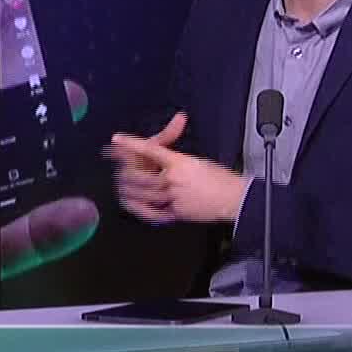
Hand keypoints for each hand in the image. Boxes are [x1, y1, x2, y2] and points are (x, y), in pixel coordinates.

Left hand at [106, 113, 246, 224]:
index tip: (117, 139)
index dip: (131, 144)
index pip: (151, 150)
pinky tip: (133, 204)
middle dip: (126, 172)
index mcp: (180, 162)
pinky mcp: (177, 213)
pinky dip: (141, 209)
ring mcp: (174, 198)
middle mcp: (174, 179)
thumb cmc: (219, 178)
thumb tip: (160, 151)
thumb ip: (174, 156)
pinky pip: (153, 213)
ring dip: (130, 191)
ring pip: (144, 195)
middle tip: (117, 169)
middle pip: (141, 175)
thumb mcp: (196, 161)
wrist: (235, 198)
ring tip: (121, 187)